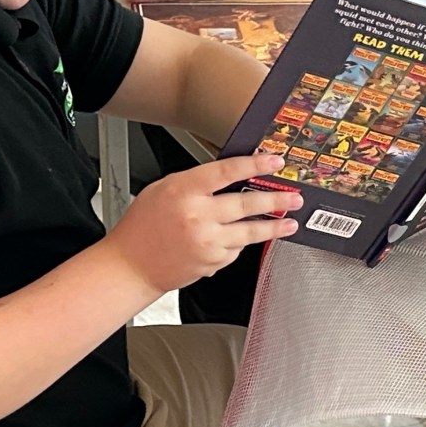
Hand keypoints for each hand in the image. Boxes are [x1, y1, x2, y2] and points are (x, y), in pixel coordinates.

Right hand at [104, 153, 302, 294]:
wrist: (132, 265)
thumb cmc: (143, 227)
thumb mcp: (162, 190)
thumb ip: (195, 182)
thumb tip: (229, 176)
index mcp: (183, 191)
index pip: (226, 172)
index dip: (254, 164)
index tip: (274, 161)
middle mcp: (197, 217)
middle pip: (246, 204)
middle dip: (275, 200)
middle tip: (293, 196)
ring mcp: (207, 242)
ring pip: (249, 232)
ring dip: (273, 226)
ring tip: (289, 222)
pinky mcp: (212, 263)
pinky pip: (235, 249)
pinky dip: (239, 243)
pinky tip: (238, 239)